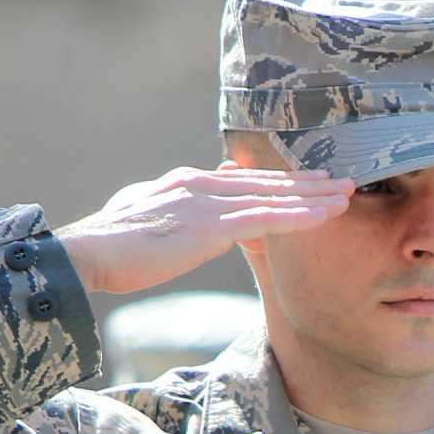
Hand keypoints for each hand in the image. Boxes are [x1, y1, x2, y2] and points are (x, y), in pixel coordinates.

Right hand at [55, 163, 353, 294]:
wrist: (87, 253)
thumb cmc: (111, 242)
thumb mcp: (147, 210)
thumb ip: (178, 198)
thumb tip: (206, 183)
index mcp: (190, 182)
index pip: (247, 181)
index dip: (282, 182)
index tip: (313, 181)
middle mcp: (203, 185)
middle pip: (268, 183)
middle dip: (309, 184)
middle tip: (345, 182)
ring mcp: (208, 204)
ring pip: (274, 198)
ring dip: (313, 198)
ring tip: (346, 197)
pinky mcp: (210, 227)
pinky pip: (265, 219)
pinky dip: (298, 217)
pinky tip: (324, 216)